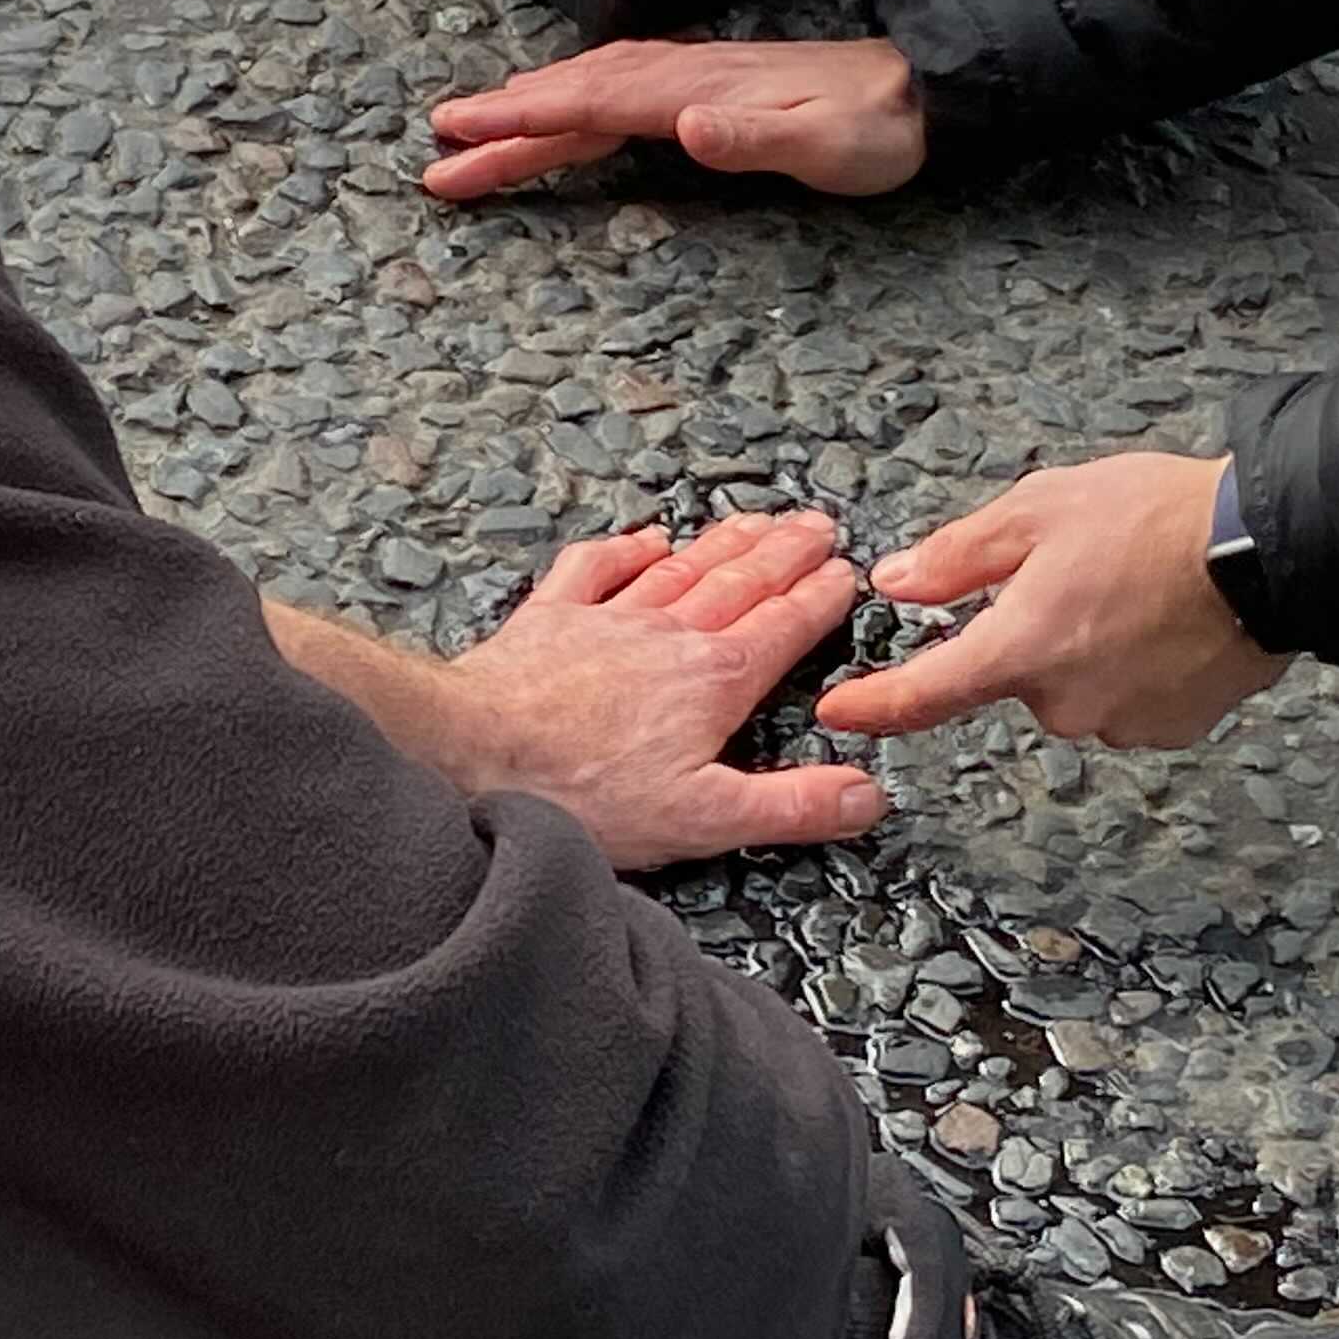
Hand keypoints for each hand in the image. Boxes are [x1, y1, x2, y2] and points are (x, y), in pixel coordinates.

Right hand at [424, 38, 927, 200]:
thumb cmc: (876, 130)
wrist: (923, 95)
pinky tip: (566, 108)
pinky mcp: (709, 93)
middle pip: (576, 98)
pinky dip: (576, 99)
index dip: (523, 120)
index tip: (461, 133)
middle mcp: (686, 79)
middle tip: (440, 151)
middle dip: (505, 124)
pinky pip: (621, 92)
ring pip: (593, 92)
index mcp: (697, 92)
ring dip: (532, 111)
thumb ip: (753, 136)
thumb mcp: (824, 144)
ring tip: (477, 129)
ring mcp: (695, 82)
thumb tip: (684, 125)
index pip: (592, 103)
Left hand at [432, 513, 878, 867]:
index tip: (845, 574)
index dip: (821, 599)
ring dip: (725, 543)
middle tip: (817, 525)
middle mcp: (668, 636)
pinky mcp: (550, 620)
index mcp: (714, 681)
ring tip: (757, 520)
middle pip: (742, 582)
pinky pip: (597, 568)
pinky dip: (626, 548)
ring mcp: (608, 621)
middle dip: (786, 553)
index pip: (785, 627)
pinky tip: (645, 538)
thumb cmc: (579, 790)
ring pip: (683, 568)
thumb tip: (865, 794)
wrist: (473, 751)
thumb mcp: (704, 818)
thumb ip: (791, 805)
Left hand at [815, 453, 1288, 752]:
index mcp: (1021, 648)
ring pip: (1070, 689)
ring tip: (1129, 590)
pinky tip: (1160, 622)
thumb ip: (959, 554)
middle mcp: (1066, 702)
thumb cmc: (1160, 519)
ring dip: (1082, 650)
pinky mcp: (1172, 728)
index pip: (924, 695)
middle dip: (1026, 633)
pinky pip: (1123, 700)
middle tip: (1075, 574)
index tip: (839, 713)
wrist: (1271, 549)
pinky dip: (1129, 667)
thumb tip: (897, 581)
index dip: (874, 706)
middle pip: (1012, 677)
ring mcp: (1123, 722)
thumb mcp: (1040, 508)